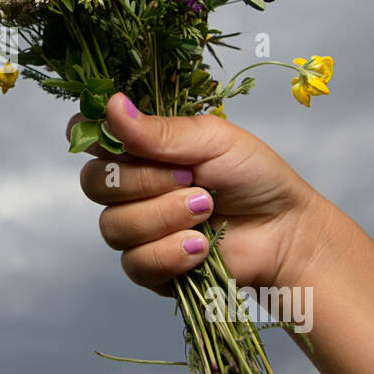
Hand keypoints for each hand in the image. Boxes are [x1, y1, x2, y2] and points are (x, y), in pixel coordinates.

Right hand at [71, 92, 326, 293]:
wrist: (285, 231)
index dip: (91, 136)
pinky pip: (136, 263)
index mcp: (138, 148)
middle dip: (142, 182)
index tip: (118, 140)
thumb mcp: (211, 140)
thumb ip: (158, 131)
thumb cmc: (253, 176)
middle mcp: (129, 187)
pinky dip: (169, 253)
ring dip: (163, 217)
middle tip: (190, 178)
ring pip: (113, 227)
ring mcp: (136, 229)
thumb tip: (113, 106)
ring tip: (206, 211)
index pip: (88, 136)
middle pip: (94, 183)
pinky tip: (201, 247)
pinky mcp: (150, 267)